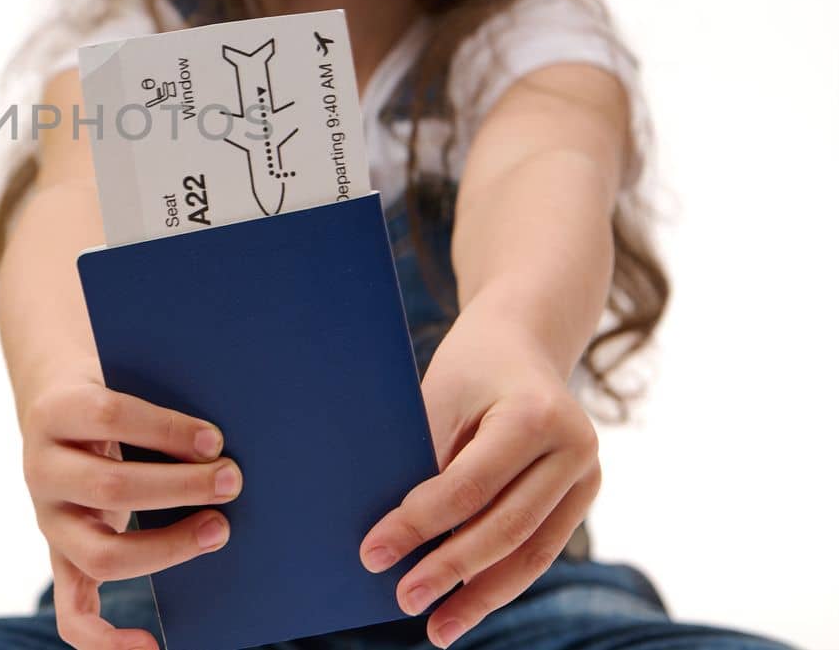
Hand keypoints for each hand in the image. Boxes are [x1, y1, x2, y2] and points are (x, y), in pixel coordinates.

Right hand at [21, 379, 242, 649]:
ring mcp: (49, 520)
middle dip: (181, 487)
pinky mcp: (59, 557)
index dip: (165, 429)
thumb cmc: (109, 395)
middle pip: (111, 487)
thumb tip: (221, 436)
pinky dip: (106, 640)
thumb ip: (158, 399)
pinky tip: (150, 646)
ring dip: (168, 548)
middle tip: (232, 480)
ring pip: (101, 553)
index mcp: (55, 412)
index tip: (215, 438)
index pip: (109, 416)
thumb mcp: (120, 380)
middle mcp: (41, 469)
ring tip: (219, 529)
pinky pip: (73, 612)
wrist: (54, 409)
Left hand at [357, 310, 601, 648]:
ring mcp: (587, 476)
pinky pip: (541, 548)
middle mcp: (574, 448)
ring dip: (481, 596)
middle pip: (504, 528)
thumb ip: (422, 456)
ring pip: (531, 552)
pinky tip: (467, 604)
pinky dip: (502, 579)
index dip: (418, 525)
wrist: (526, 338)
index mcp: (535, 415)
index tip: (373, 553)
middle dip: (448, 570)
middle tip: (401, 600)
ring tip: (437, 629)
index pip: (468, 487)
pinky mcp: (584, 495)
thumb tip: (389, 532)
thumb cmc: (470, 365)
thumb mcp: (439, 394)